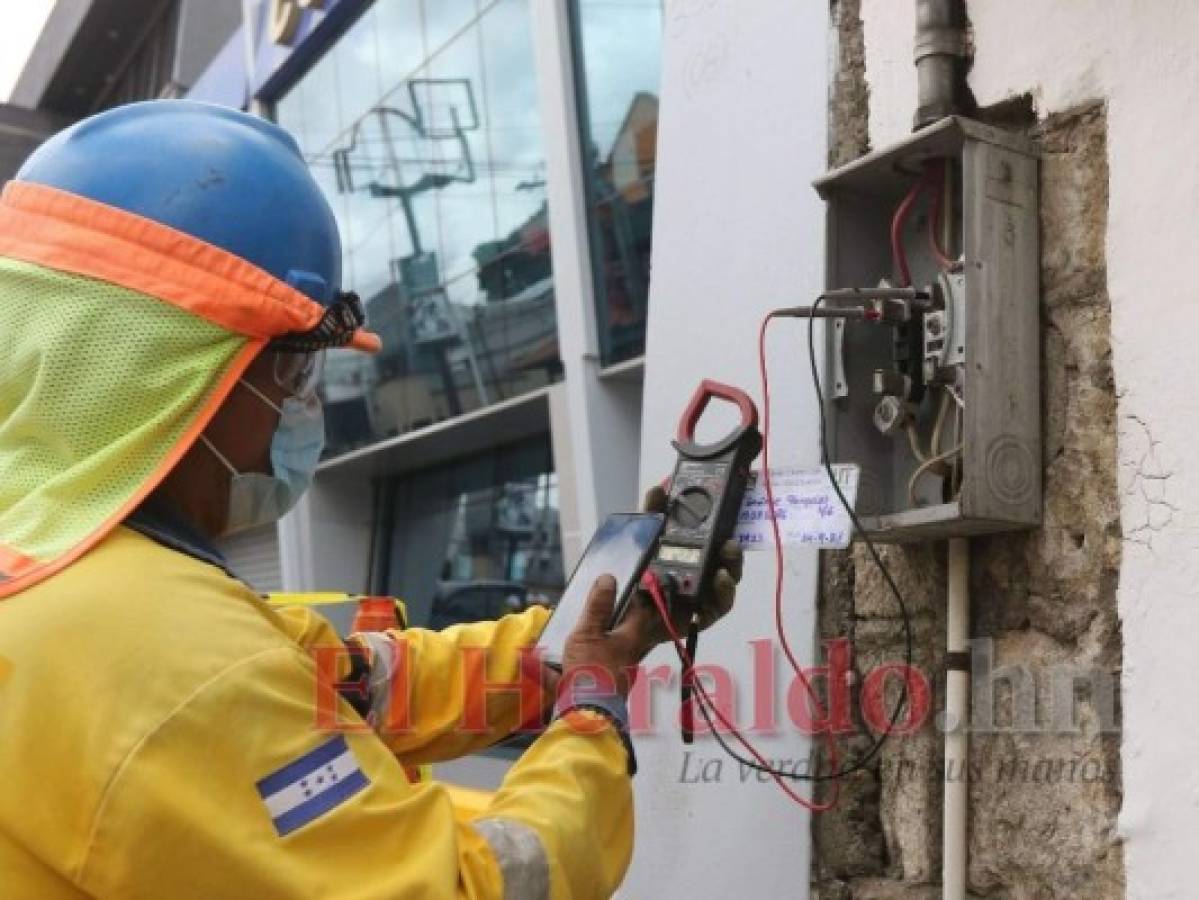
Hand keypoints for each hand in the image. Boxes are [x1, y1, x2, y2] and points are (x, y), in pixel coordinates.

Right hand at [559, 574, 655, 697]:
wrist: (586, 715)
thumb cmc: (591, 672)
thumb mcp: (588, 633)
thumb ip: (597, 606)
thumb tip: (608, 579)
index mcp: (630, 640)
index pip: (638, 613)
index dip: (630, 599)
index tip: (619, 590)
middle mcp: (628, 658)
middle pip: (623, 635)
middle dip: (609, 624)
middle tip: (592, 615)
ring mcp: (617, 677)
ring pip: (607, 655)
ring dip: (593, 646)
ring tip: (574, 638)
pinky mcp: (602, 692)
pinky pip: (588, 674)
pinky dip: (573, 667)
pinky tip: (550, 665)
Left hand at [637, 484, 743, 643]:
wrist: (620, 616)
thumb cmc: (634, 576)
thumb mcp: (641, 540)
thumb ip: (651, 515)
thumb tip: (659, 489)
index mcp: (690, 552)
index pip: (714, 537)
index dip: (724, 525)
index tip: (727, 513)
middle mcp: (701, 571)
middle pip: (726, 559)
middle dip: (731, 549)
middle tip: (729, 541)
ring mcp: (704, 594)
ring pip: (727, 580)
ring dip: (731, 567)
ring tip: (726, 557)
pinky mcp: (702, 615)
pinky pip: (719, 605)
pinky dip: (723, 592)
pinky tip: (719, 580)